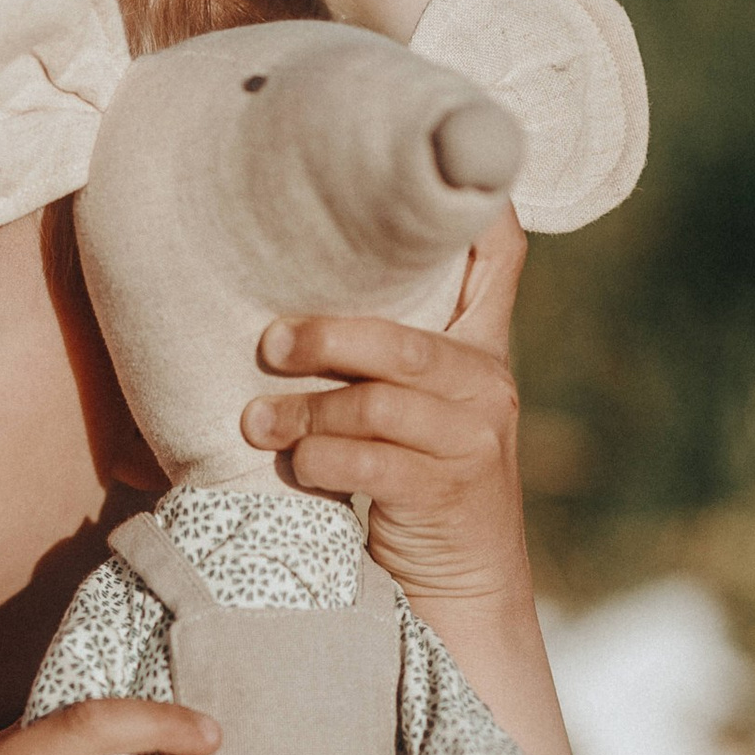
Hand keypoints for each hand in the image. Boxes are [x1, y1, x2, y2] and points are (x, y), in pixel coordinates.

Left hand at [239, 203, 532, 619]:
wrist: (460, 591)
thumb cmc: (411, 484)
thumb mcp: (409, 406)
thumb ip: (377, 353)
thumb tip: (277, 300)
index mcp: (479, 344)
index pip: (498, 250)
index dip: (469, 202)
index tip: (411, 164)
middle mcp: (488, 381)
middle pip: (403, 336)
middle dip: (324, 337)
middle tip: (266, 346)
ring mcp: (476, 438)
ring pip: (379, 402)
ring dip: (304, 413)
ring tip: (256, 423)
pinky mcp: (451, 492)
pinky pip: (371, 463)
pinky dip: (320, 462)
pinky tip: (296, 468)